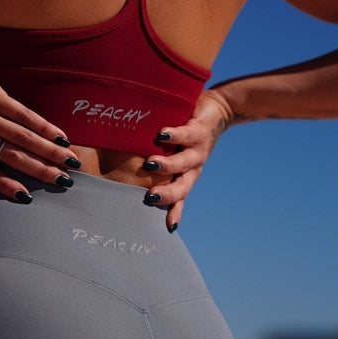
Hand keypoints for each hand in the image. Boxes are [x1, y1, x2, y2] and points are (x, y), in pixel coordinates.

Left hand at [0, 30, 81, 201]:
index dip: (4, 185)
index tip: (25, 197)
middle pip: (10, 157)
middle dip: (39, 171)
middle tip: (62, 182)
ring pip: (22, 139)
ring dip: (48, 152)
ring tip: (69, 163)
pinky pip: (22, 115)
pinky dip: (43, 126)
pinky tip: (60, 135)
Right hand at [142, 88, 232, 231]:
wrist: (217, 112)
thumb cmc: (187, 135)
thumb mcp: (174, 153)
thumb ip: (153, 162)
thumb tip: (120, 172)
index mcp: (186, 175)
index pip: (179, 198)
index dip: (174, 212)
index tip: (168, 226)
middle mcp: (193, 167)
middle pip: (183, 186)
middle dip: (168, 193)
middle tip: (150, 196)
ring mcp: (197, 149)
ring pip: (183, 162)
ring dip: (168, 164)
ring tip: (151, 163)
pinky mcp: (198, 130)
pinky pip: (185, 134)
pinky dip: (174, 135)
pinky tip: (162, 133)